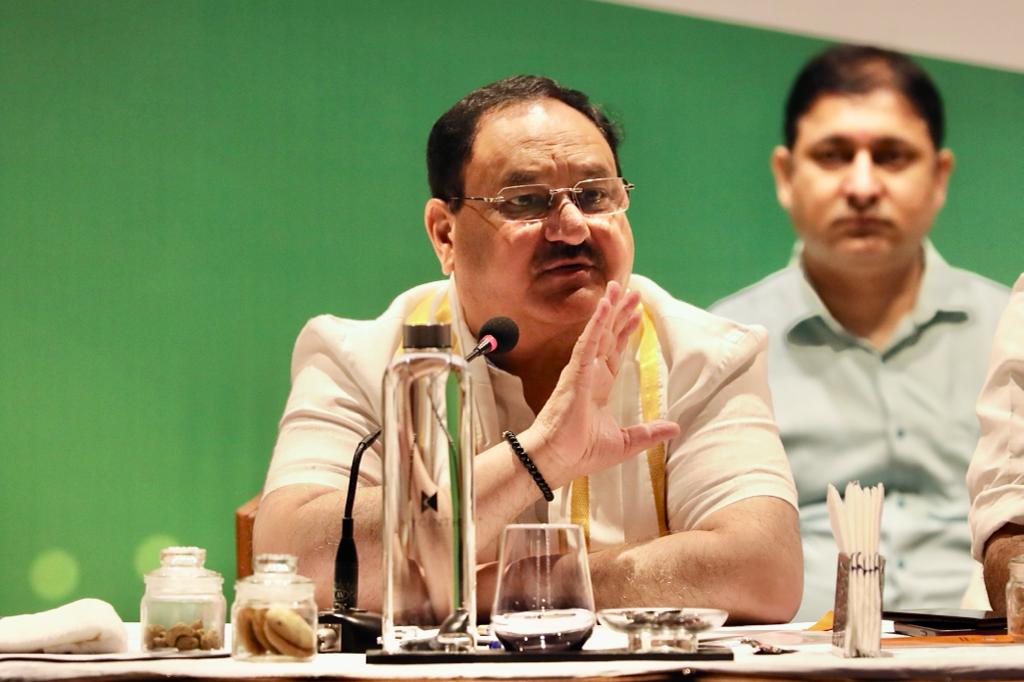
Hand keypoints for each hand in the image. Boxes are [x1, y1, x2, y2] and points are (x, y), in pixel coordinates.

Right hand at [522, 281, 680, 488]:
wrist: (556, 460)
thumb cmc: (580, 453)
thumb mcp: (625, 442)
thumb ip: (649, 432)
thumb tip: (675, 428)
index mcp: (598, 388)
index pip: (613, 352)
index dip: (624, 332)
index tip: (637, 315)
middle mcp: (589, 375)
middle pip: (607, 336)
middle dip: (620, 313)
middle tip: (632, 292)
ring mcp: (580, 371)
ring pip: (597, 333)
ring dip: (609, 310)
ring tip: (619, 288)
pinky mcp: (575, 373)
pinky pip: (587, 342)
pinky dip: (596, 323)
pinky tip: (605, 306)